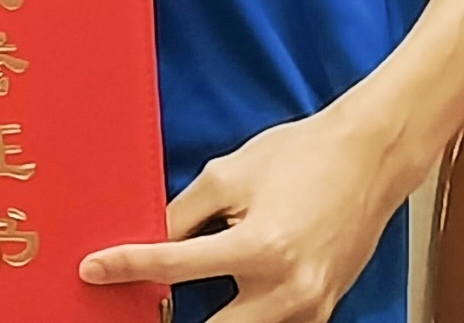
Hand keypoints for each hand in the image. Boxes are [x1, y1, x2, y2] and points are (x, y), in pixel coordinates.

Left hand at [81, 92, 412, 322]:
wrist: (369, 159)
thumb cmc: (304, 156)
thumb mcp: (230, 173)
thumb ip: (184, 212)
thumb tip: (148, 238)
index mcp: (259, 248)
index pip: (174, 266)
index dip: (126, 266)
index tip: (93, 269)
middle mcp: (286, 290)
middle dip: (171, 319)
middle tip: (138, 304)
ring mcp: (308, 308)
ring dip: (212, 320)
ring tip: (178, 300)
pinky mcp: (322, 311)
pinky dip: (246, 316)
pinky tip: (228, 298)